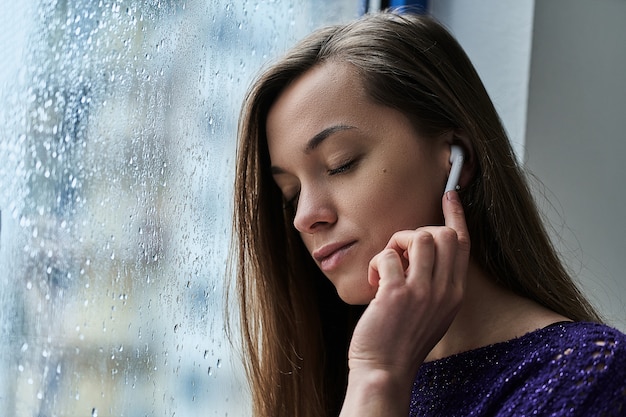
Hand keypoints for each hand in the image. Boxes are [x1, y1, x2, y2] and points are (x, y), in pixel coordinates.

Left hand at [346, 191, 470, 396]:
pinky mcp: (397, 294)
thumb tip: (417, 253)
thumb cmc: (401, 341)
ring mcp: (422, 292)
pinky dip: (376, 262)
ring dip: (396, 244)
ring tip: (386, 268)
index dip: (457, 215)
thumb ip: (433, 284)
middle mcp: (444, 291)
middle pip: (444, 234)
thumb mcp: (431, 312)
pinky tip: (373, 282)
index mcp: (454, 294)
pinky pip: (388, 255)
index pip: (463, 244)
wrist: (385, 371)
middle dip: (418, 233)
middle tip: (400, 253)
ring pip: (420, 237)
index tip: (449, 195)